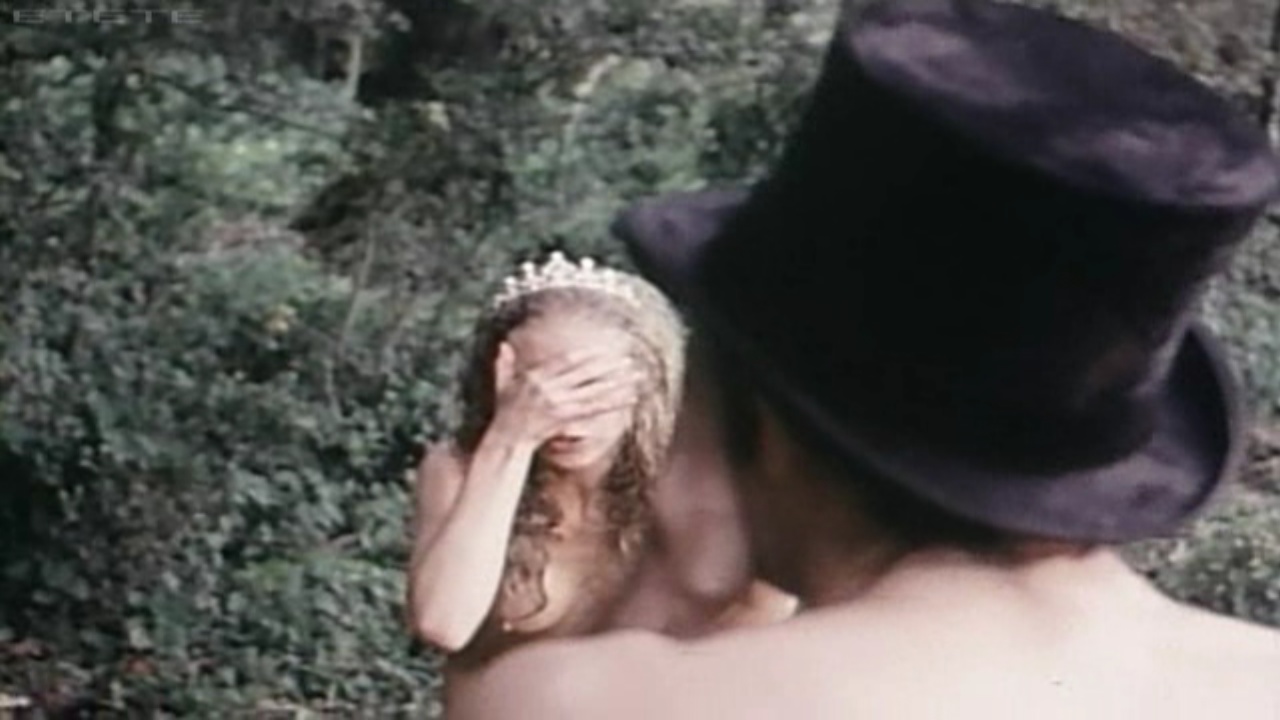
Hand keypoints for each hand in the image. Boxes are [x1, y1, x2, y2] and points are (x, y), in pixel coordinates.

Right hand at [490, 344, 641, 445]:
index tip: (605, 350)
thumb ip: (504, 365)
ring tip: (636, 377)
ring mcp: (557, 403)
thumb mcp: (502, 387)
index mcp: (536, 376)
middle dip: (608, 367)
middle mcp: (548, 388)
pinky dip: (612, 403)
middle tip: (629, 361)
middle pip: (584, 373)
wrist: (506, 440)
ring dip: (617, 384)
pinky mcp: (564, 419)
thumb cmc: (505, 414)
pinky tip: (629, 398)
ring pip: (593, 391)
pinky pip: (593, 409)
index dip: (587, 355)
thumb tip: (503, 345)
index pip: (566, 361)